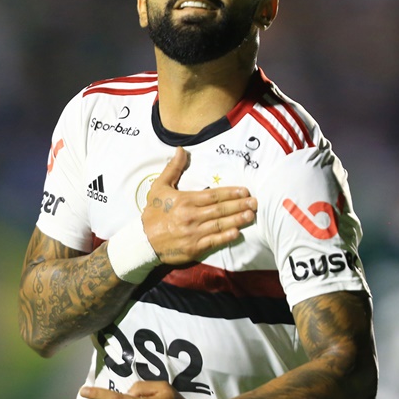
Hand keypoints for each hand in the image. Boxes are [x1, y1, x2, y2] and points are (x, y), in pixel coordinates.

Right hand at [143, 147, 256, 263]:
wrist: (143, 241)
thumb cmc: (153, 212)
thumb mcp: (159, 187)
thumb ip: (172, 169)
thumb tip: (180, 150)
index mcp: (186, 200)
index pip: (213, 195)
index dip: (230, 193)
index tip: (245, 191)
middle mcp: (191, 216)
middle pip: (220, 209)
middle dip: (239, 205)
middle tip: (255, 202)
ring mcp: (193, 233)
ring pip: (219, 225)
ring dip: (237, 220)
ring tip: (251, 215)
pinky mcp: (194, 248)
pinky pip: (213, 241)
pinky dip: (225, 237)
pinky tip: (237, 233)